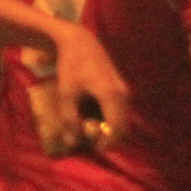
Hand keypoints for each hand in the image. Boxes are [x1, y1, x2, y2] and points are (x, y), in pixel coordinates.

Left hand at [47, 23, 130, 144]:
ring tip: (95, 132)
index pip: (115, 128)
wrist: (79, 42)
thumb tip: (72, 142)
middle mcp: (122, 93)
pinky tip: (97, 119)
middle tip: (94, 144)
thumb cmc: (71, 66)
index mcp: (111, 95)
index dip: (107, 143)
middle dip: (111, 138)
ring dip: (112, 128)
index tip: (94, 149)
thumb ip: (70, 119)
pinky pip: (121, 109)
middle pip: (123, 125)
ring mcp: (124, 89)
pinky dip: (113, 118)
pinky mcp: (121, 86)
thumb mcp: (67, 94)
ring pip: (124, 117)